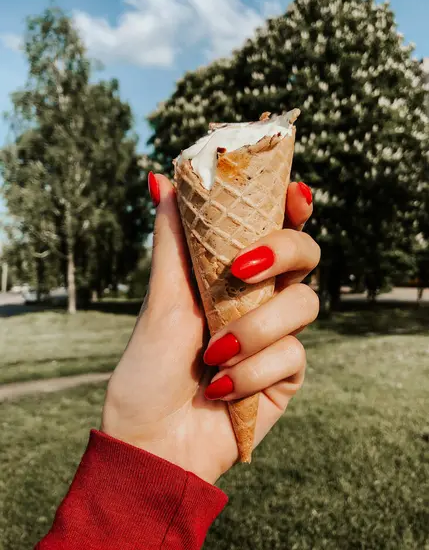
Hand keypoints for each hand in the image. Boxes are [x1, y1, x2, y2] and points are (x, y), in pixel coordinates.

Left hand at [102, 177, 319, 483]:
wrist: (153, 441)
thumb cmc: (149, 369)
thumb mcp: (161, 300)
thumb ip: (172, 241)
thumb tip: (159, 180)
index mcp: (233, 275)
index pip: (275, 228)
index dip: (292, 207)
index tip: (293, 193)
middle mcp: (261, 299)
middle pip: (307, 254)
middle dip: (283, 252)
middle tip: (242, 268)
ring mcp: (277, 336)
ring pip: (303, 304)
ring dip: (253, 328)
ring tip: (212, 354)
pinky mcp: (287, 375)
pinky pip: (292, 355)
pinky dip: (251, 371)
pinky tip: (220, 390)